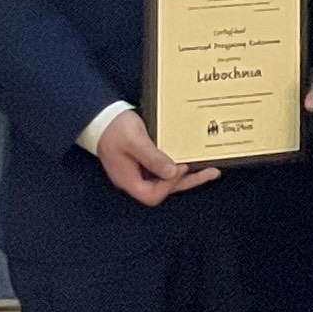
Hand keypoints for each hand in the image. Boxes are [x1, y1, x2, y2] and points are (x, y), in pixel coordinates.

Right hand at [91, 110, 213, 208]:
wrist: (101, 116)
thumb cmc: (114, 128)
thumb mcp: (135, 142)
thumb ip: (152, 158)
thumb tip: (172, 172)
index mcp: (128, 178)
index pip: (152, 195)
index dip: (169, 185)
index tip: (181, 168)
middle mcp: (133, 178)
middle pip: (162, 189)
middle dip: (187, 181)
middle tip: (211, 172)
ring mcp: (137, 170)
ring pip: (164, 179)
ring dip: (185, 175)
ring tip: (207, 168)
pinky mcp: (142, 161)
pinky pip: (161, 168)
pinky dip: (176, 165)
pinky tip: (188, 158)